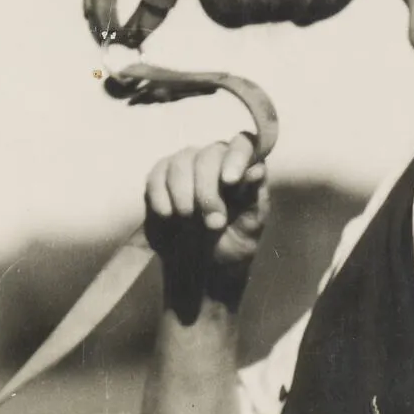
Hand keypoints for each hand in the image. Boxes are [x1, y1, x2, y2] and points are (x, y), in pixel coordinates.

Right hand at [144, 134, 269, 286]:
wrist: (201, 269)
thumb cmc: (234, 244)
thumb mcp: (250, 227)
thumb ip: (253, 197)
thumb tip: (257, 171)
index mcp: (243, 167)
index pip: (243, 144)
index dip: (236, 157)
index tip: (230, 181)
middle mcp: (215, 160)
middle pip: (209, 155)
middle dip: (208, 191)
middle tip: (213, 223)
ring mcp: (187, 166)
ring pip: (181, 161)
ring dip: (184, 193)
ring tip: (189, 220)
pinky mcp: (161, 179)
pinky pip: (156, 175)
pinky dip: (161, 196)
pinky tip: (168, 216)